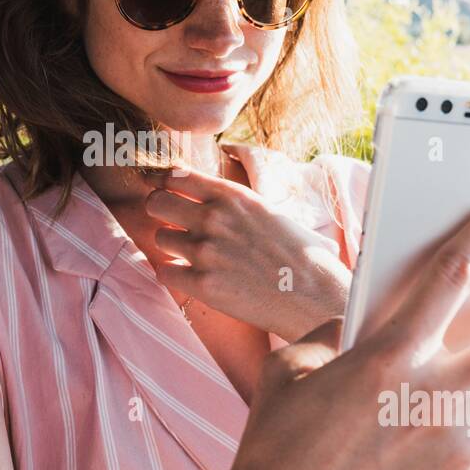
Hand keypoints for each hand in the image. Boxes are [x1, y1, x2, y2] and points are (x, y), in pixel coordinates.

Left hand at [144, 165, 351, 338]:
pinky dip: (174, 274)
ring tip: (191, 254)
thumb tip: (198, 192)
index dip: (161, 182)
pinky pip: (165, 272)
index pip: (176, 176)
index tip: (159, 188)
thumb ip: (231, 201)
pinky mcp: (203, 284)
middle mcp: (215, 218)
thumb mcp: (266, 210)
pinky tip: (190, 276)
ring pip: (160, 238)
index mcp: (232, 195)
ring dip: (171, 246)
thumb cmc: (296, 252)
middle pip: (156, 203)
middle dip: (159, 212)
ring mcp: (206, 252)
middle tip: (170, 222)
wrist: (313, 293)